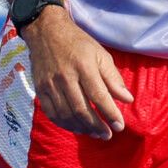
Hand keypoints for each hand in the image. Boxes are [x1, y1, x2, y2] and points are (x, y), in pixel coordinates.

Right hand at [20, 7, 133, 139]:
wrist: (47, 32)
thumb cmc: (79, 43)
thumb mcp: (100, 54)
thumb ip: (113, 78)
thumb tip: (127, 99)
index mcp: (84, 66)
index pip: (99, 96)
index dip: (110, 114)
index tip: (119, 126)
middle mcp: (65, 77)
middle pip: (81, 109)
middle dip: (97, 126)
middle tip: (108, 135)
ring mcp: (50, 85)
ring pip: (66, 115)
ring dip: (82, 129)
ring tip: (95, 134)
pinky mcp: (40, 90)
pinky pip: (52, 114)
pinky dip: (65, 124)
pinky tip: (77, 128)